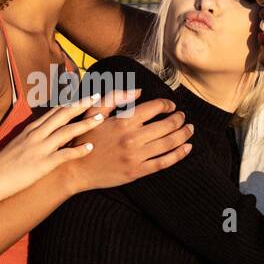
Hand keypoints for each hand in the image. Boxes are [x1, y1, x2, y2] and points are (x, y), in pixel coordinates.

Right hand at [0, 93, 123, 199]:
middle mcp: (36, 135)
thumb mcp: (18, 145)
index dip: (71, 103)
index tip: (85, 96)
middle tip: (97, 97)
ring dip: (85, 124)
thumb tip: (46, 134)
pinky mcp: (41, 164)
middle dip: (81, 105)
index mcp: (31, 129)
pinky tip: (91, 147)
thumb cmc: (4, 165)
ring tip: (101, 119)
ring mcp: (39, 148)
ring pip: (66, 131)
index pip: (54, 111)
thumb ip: (32, 137)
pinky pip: (64, 155)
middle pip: (62, 115)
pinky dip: (78, 150)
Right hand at [67, 93, 193, 192]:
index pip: (154, 107)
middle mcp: (132, 138)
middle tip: (183, 116)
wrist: (73, 169)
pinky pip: (164, 162)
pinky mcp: (137, 171)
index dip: (167, 104)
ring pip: (169, 143)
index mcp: (123, 121)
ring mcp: (136, 156)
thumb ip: (115, 97)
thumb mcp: (93, 112)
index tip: (170, 105)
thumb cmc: (83, 138)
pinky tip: (187, 148)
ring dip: (184, 134)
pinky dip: (179, 155)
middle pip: (167, 125)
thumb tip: (139, 91)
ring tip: (189, 129)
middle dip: (179, 119)